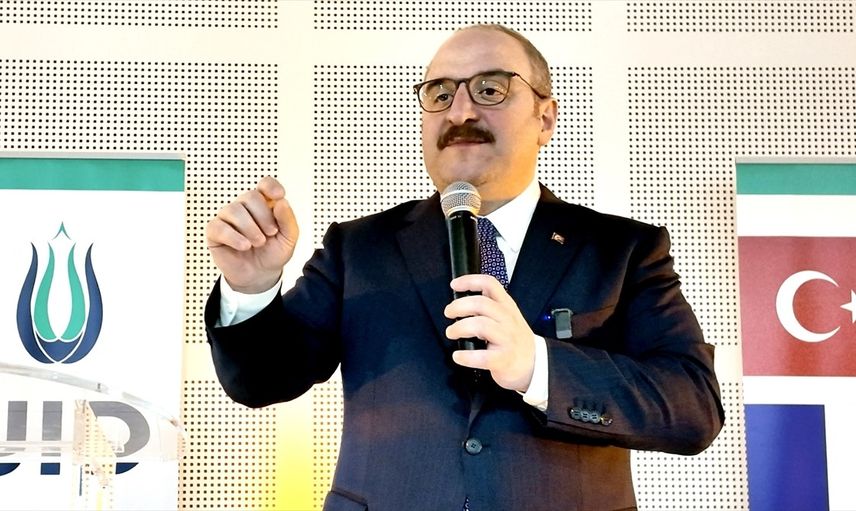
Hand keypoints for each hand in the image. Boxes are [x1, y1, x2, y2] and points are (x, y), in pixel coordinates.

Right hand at [206, 176, 298, 292]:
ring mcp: (228, 218)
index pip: (265, 184)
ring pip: (234, 210)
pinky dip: (234, 237)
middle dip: (263, 216)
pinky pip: (219, 227)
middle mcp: (245, 207)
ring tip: (258, 243)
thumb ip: (287, 220)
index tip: (279, 195)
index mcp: (264, 204)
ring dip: (250, 228)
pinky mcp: (215, 232)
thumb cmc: (273, 253)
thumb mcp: (288, 239)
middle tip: (271, 233)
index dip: (270, 186)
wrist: (261, 275)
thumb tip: (281, 202)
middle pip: (250, 196)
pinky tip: (244, 246)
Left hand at [444, 274, 535, 391]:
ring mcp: (507, 339)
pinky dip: (466, 356)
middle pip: (480, 304)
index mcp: (507, 306)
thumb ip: (490, 305)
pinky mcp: (504, 359)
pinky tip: (458, 356)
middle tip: (449, 313)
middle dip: (458, 306)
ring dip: (459, 328)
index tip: (454, 285)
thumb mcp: (508, 316)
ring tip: (451, 333)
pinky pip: (482, 356)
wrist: (535, 364)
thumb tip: (461, 300)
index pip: (490, 284)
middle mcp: (507, 320)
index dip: (470, 281)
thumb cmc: (515, 340)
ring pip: (480, 325)